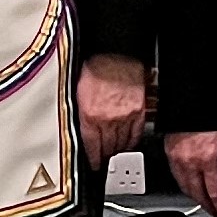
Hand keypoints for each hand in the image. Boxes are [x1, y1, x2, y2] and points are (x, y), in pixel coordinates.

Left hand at [76, 53, 146, 167]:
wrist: (115, 53)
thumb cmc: (95, 67)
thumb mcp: (78, 93)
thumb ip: (80, 114)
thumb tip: (80, 128)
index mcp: (90, 116)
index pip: (91, 146)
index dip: (93, 158)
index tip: (93, 163)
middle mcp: (108, 119)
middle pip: (107, 147)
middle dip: (104, 156)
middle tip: (103, 162)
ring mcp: (125, 116)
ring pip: (122, 143)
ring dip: (117, 151)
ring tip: (114, 155)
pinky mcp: (138, 111)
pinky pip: (136, 133)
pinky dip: (131, 142)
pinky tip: (128, 144)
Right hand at [165, 127, 216, 216]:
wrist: (196, 88)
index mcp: (209, 156)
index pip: (215, 193)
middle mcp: (191, 158)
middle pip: (197, 193)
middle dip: (208, 206)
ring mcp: (177, 153)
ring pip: (184, 185)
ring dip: (196, 195)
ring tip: (205, 201)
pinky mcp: (170, 147)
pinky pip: (176, 172)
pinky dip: (185, 180)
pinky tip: (192, 180)